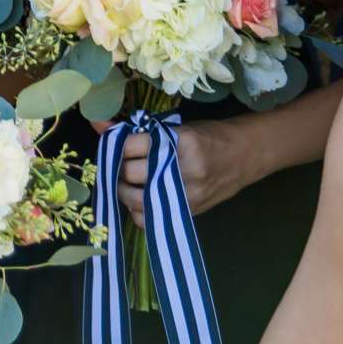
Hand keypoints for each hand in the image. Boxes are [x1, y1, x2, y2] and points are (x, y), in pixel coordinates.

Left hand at [102, 118, 245, 222]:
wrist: (244, 156)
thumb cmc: (208, 136)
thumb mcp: (176, 127)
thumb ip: (140, 131)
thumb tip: (98, 125)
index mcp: (181, 142)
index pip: (132, 145)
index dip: (118, 143)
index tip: (116, 143)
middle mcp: (184, 170)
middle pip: (131, 172)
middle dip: (119, 166)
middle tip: (119, 162)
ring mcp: (187, 194)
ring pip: (135, 198)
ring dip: (123, 189)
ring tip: (126, 180)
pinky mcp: (187, 211)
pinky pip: (147, 218)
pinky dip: (136, 211)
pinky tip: (140, 199)